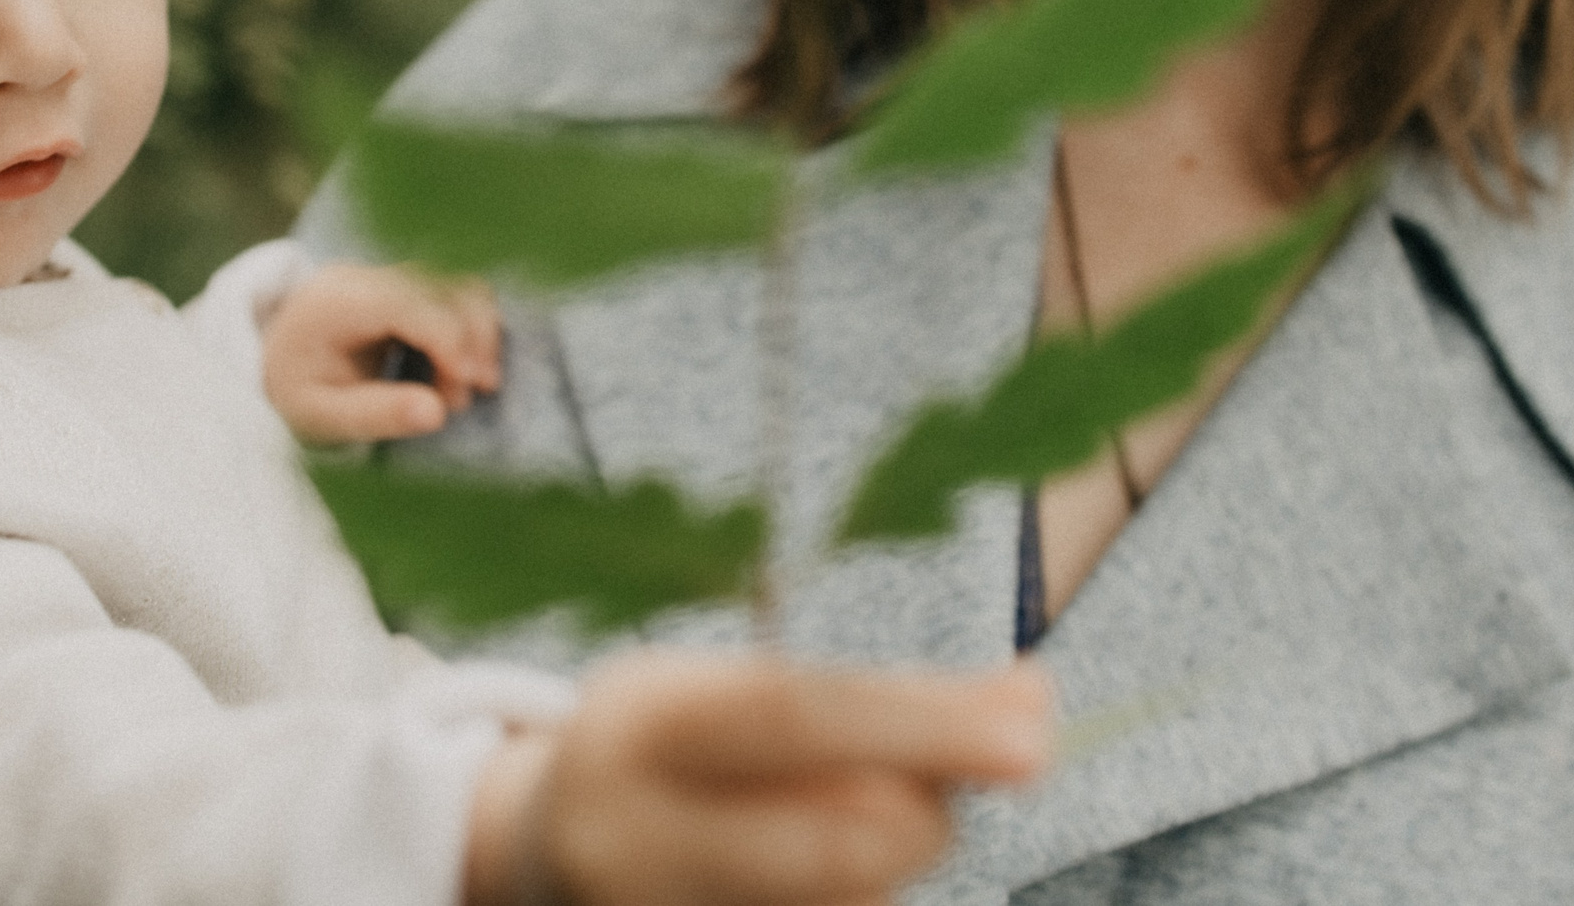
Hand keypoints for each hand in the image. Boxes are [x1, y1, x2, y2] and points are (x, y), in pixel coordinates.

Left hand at [261, 263, 501, 442]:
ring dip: (478, 332)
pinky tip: (463, 366)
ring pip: (459, 284)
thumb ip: (376, 415)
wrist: (277, 360)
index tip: (462, 395)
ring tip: (466, 385)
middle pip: (444, 287)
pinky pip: (456, 291)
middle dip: (471, 340)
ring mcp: (390, 273)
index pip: (411, 306)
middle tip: (464, 400)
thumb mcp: (320, 416)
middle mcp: (367, 275)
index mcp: (339, 301)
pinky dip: (472, 325)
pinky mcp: (408, 282)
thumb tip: (437, 414)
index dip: (449, 343)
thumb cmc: (297, 390)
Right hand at [465, 654, 1052, 905]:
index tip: (1035, 723)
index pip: (796, 716)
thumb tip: (1032, 699)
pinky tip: (826, 860)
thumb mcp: (726, 689)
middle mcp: (631, 840)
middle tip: (995, 760)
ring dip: (899, 854)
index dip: (923, 722)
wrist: (538, 855)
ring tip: (862, 805)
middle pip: (840, 840)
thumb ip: (868, 697)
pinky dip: (859, 891)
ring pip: (849, 900)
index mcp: (636, 727)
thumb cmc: (667, 749)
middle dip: (934, 810)